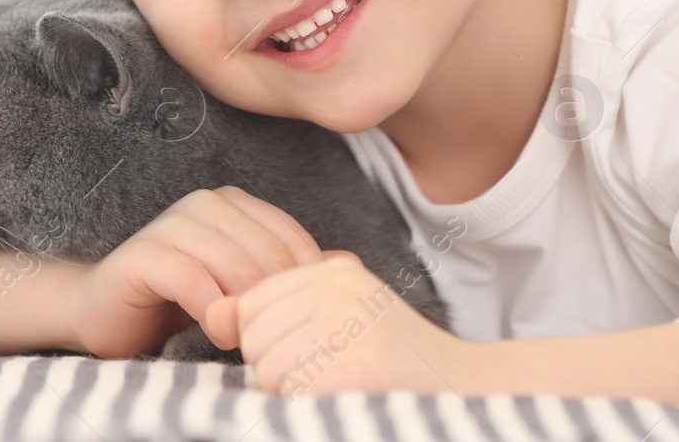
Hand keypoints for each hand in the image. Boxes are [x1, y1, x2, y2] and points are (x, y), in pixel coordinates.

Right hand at [68, 186, 324, 359]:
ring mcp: (173, 223)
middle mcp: (205, 204)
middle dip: (275, 300)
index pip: (291, 240)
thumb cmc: (179, 301)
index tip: (298, 323)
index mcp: (235, 204)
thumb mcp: (241, 286)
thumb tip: (351, 264)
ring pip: (234, 265)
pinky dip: (210, 310)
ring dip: (245, 309)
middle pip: (267, 253)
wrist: (106, 313)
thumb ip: (289, 273)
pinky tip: (214, 330)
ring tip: (244, 339)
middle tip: (271, 338)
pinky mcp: (145, 253)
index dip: (302, 284)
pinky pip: (193, 279)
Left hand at [206, 253, 476, 397]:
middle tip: (325, 377)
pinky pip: (286, 389)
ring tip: (335, 389)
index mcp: (337, 272)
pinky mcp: (352, 364)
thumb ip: (281, 314)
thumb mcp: (340, 322)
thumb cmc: (394, 366)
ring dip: (288, 392)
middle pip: (253, 333)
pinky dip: (303, 406)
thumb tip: (215, 314)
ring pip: (265, 364)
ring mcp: (347, 323)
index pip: (255, 303)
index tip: (312, 356)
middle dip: (274, 368)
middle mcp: (340, 287)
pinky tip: (340, 401)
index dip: (271, 341)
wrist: (463, 390)